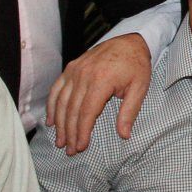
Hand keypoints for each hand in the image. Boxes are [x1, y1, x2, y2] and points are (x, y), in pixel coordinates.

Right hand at [45, 34, 152, 153]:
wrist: (130, 40)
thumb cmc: (136, 65)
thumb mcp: (140, 88)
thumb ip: (129, 112)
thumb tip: (124, 135)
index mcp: (101, 80)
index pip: (87, 112)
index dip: (82, 131)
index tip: (80, 147)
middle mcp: (84, 74)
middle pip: (72, 110)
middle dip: (70, 132)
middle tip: (69, 150)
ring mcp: (75, 70)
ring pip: (61, 101)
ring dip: (59, 123)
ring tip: (60, 141)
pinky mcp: (71, 68)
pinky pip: (57, 88)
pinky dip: (52, 105)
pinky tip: (51, 120)